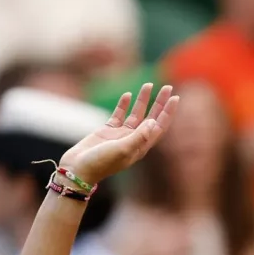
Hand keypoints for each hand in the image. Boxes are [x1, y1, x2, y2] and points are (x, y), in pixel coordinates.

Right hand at [59, 84, 178, 183]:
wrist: (78, 169)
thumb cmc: (101, 163)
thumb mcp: (123, 150)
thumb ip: (139, 136)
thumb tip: (153, 122)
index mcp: (141, 146)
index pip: (159, 126)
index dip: (168, 112)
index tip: (175, 98)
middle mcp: (134, 140)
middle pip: (151, 117)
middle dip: (160, 102)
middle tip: (168, 87)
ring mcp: (121, 135)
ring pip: (136, 113)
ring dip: (142, 100)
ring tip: (148, 85)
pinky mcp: (107, 131)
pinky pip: (118, 115)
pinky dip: (123, 105)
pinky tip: (128, 94)